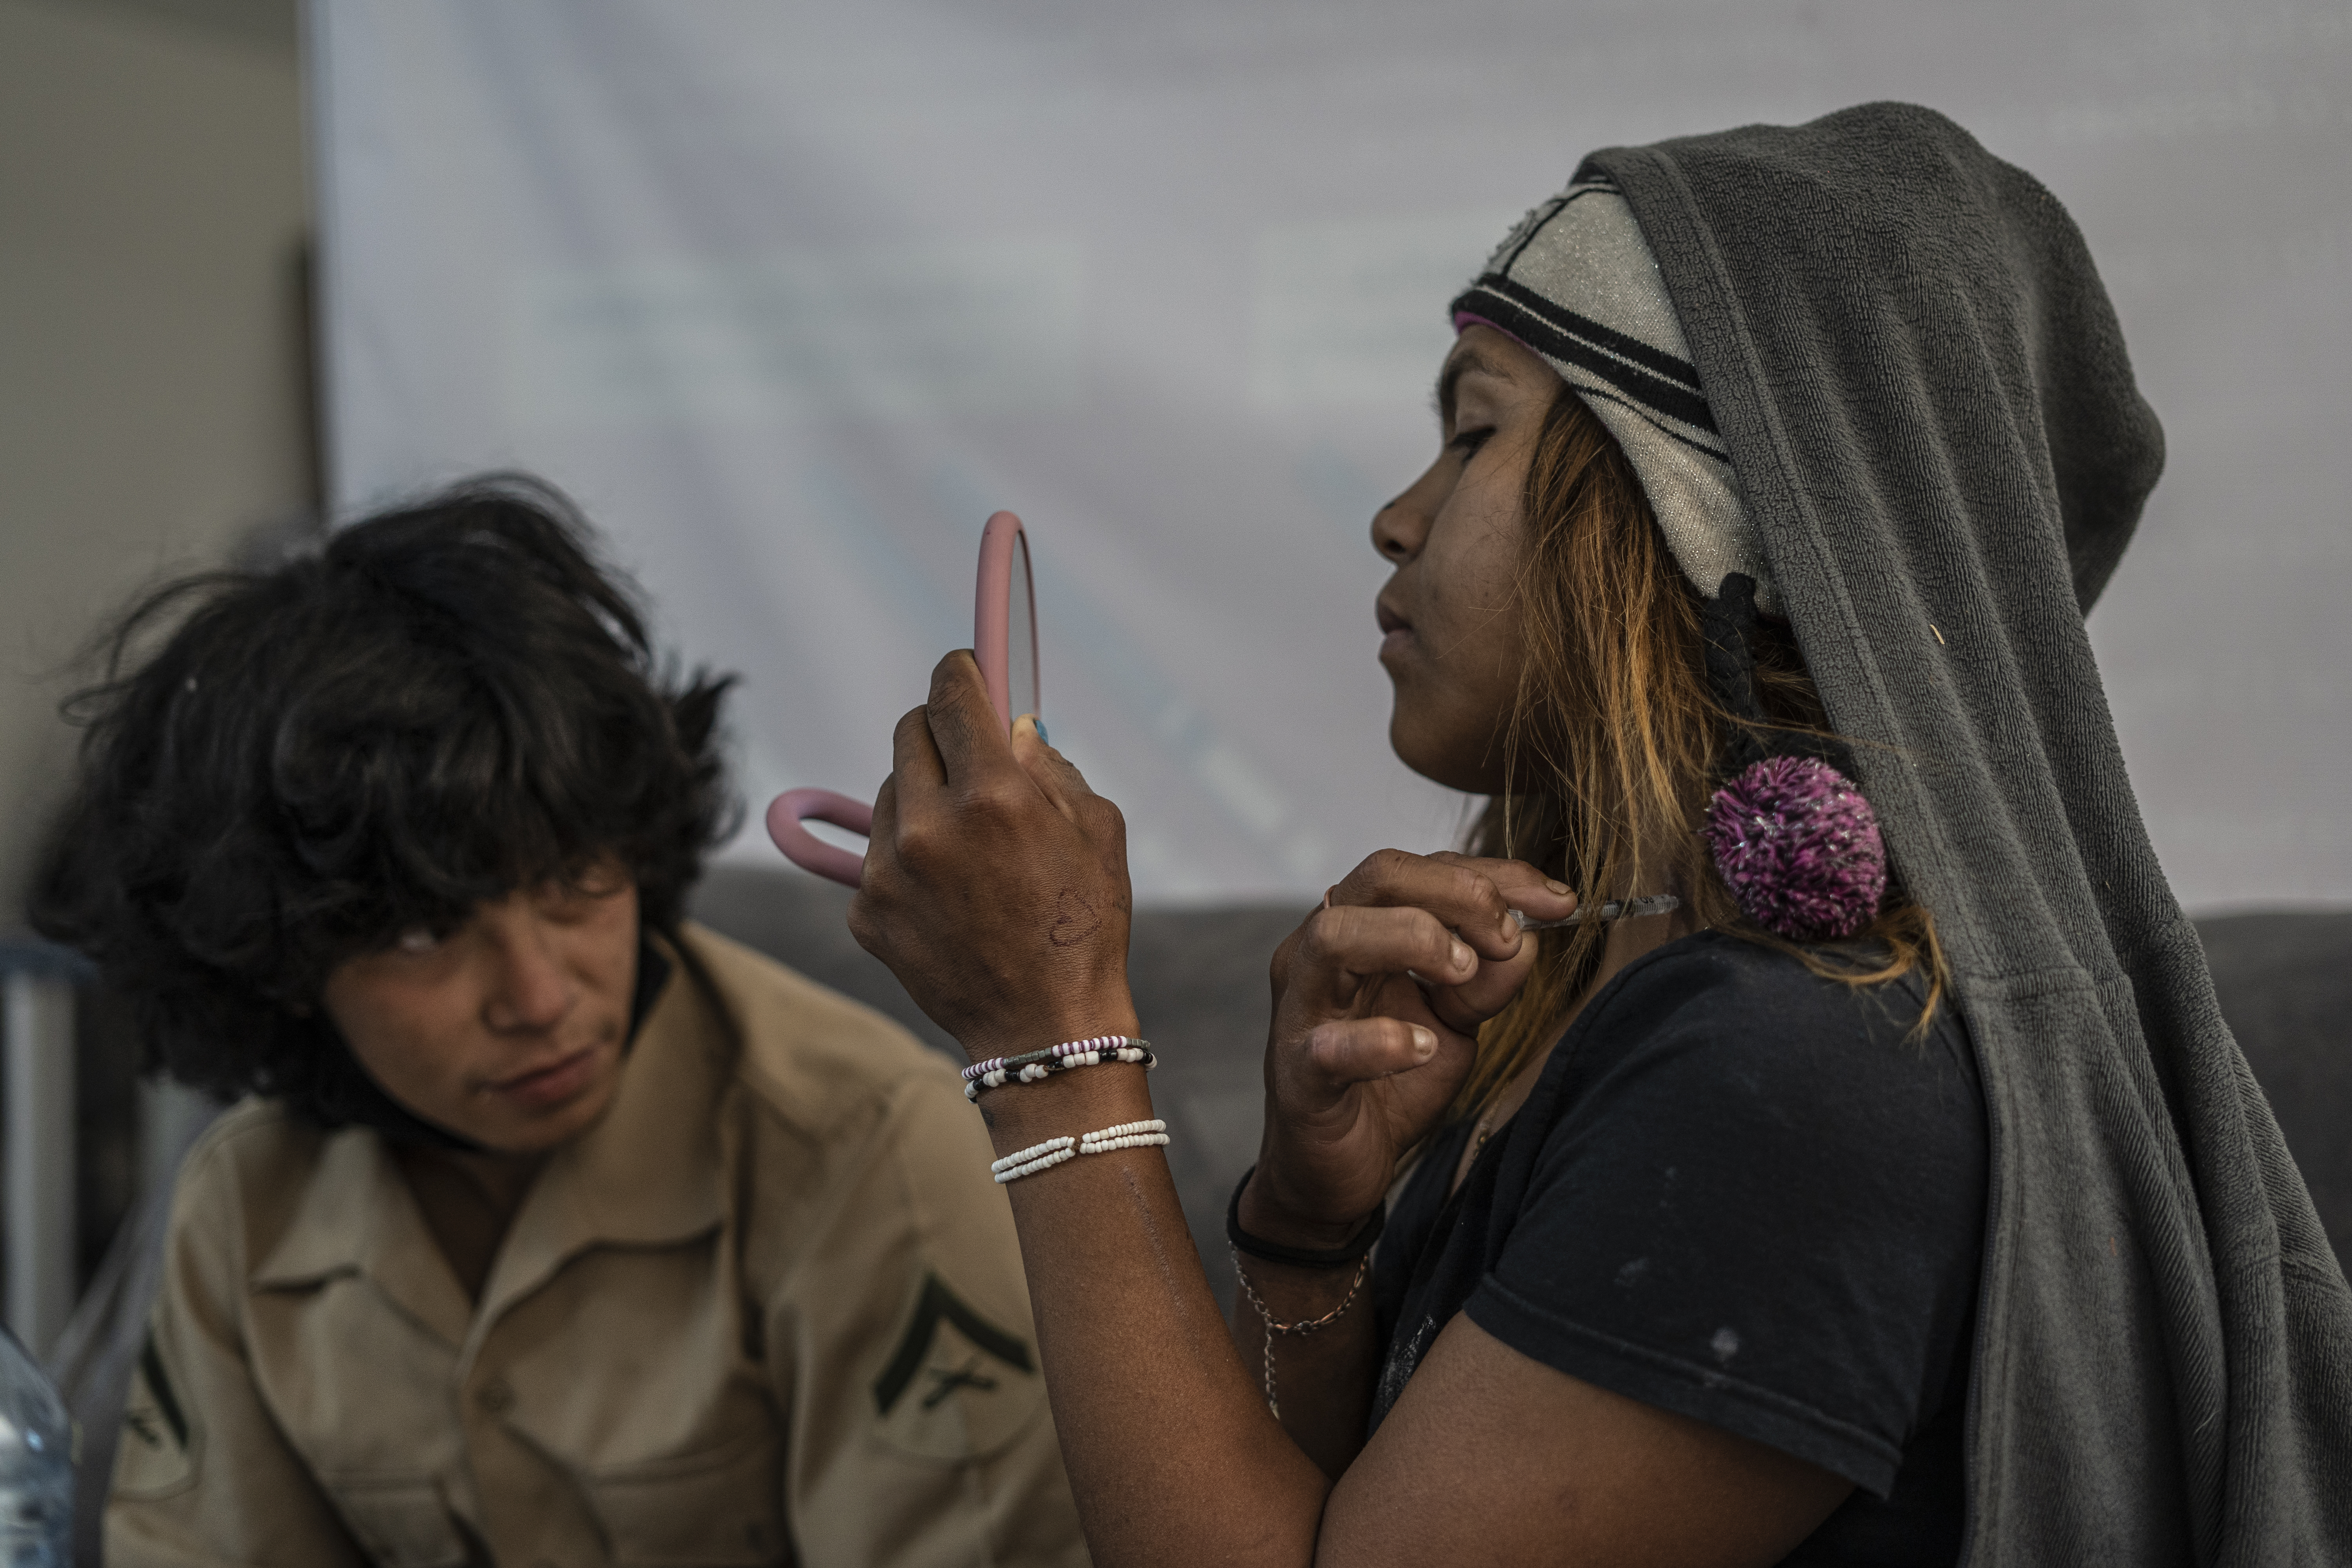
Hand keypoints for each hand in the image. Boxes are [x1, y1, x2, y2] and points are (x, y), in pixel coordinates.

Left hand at [849, 652, 1138, 1061]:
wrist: (1045, 1030)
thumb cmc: (1083, 927)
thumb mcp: (1097, 830)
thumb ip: (1050, 765)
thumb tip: (1011, 726)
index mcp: (992, 796)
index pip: (951, 694)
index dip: (959, 672)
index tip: (963, 670)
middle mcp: (928, 827)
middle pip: (909, 733)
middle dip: (940, 733)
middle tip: (970, 755)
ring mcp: (887, 871)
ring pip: (888, 791)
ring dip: (921, 795)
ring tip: (967, 839)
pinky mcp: (865, 910)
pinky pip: (875, 852)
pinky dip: (906, 854)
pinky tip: (949, 887)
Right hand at [1244, 850, 1574, 1246]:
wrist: (1335, 1171)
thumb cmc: (1388, 1080)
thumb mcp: (1454, 1022)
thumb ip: (1487, 980)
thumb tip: (1528, 938)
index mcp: (1357, 927)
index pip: (1422, 869)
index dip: (1495, 876)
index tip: (1558, 903)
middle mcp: (1318, 953)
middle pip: (1378, 876)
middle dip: (1458, 894)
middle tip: (1506, 937)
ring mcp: (1301, 1010)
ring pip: (1335, 936)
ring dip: (1413, 939)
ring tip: (1462, 973)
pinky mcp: (1297, 1074)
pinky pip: (1330, 1046)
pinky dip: (1383, 1041)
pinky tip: (1423, 1048)